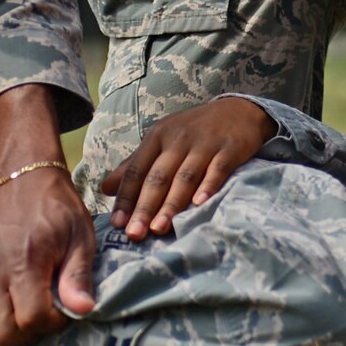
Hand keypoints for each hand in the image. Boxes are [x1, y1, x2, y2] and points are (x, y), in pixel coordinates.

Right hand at [0, 165, 95, 345]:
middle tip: (38, 313)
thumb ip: (78, 276)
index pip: (32, 319)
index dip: (53, 322)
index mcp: (24, 261)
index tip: (61, 307)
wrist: (21, 180)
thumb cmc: (56, 210)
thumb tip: (82, 310)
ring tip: (12, 316)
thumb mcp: (80, 237)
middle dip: (23, 334)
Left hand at [102, 96, 276, 238]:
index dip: (126, 197)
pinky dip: (208, 187)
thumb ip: (135, 165)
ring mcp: (204, 143)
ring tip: (159, 229)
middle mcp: (178, 139)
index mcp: (157, 136)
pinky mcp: (229, 149)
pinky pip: (217, 170)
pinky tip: (199, 205)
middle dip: (144, 207)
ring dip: (171, 204)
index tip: (116, 223)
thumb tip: (105, 188)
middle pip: (158, 177)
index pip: (136, 170)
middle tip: (134, 234)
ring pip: (184, 177)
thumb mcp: (162, 141)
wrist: (239, 111)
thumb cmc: (194, 132)